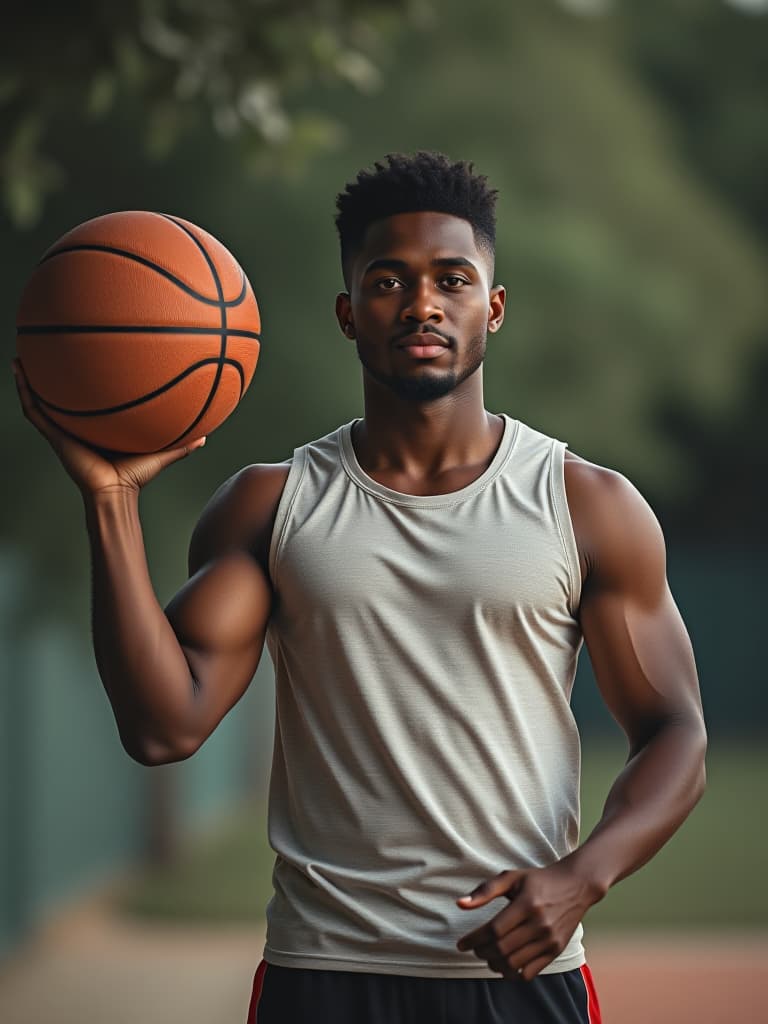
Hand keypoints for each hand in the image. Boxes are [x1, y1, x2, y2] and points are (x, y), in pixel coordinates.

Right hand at [12, 358, 205, 497]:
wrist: (115, 494)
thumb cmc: (135, 477)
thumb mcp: (160, 452)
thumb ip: (182, 444)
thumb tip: (207, 436)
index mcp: (97, 427)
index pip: (89, 402)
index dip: (85, 383)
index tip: (86, 359)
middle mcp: (78, 426)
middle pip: (62, 396)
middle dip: (54, 374)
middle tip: (49, 348)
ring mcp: (63, 430)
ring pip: (41, 399)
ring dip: (31, 378)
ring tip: (23, 355)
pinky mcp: (55, 435)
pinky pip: (35, 410)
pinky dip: (26, 391)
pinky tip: (20, 371)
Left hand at [456, 860, 600, 980]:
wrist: (576, 886)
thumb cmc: (538, 880)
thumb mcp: (512, 877)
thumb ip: (485, 890)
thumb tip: (460, 904)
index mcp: (526, 903)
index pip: (494, 930)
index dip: (474, 940)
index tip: (461, 944)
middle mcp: (539, 924)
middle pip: (502, 949)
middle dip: (482, 952)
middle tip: (475, 949)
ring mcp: (549, 939)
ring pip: (514, 963)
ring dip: (494, 965)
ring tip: (488, 957)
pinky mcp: (556, 950)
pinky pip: (530, 972)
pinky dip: (513, 974)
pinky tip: (505, 965)